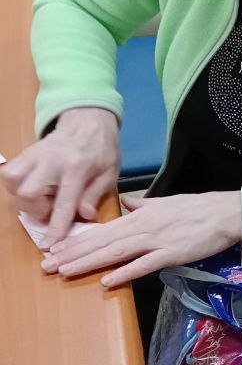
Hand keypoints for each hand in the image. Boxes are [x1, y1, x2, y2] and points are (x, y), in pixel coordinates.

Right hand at [0, 108, 119, 246]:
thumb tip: (84, 216)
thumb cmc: (102, 149)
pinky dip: (17, 184)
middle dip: (36, 207)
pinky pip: (10, 172)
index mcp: (77, 168)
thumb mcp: (109, 172)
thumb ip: (95, 194)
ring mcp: (35, 154)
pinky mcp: (26, 152)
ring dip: (25, 196)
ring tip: (43, 194)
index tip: (47, 245)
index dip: (55, 227)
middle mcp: (52, 160)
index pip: (63, 203)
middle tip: (52, 205)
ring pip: (13, 181)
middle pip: (28, 191)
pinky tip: (35, 184)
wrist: (88, 120)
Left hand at [41, 191, 241, 287]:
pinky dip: (126, 272)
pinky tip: (107, 280)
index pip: (102, 228)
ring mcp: (157, 240)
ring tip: (65, 271)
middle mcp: (144, 226)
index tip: (55, 248)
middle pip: (102, 241)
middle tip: (48, 265)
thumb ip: (141, 204)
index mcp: (140, 214)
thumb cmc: (197, 208)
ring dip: (89, 262)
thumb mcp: (164, 201)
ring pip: (116, 252)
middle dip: (73, 253)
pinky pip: (145, 264)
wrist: (226, 213)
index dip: (77, 239)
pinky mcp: (172, 253)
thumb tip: (123, 203)